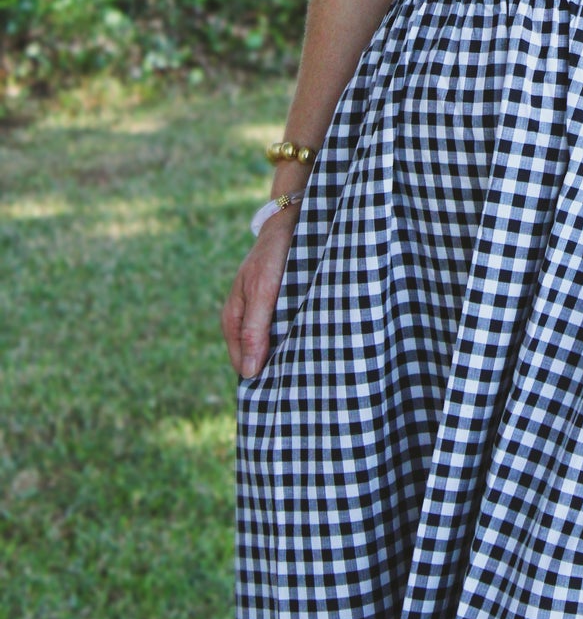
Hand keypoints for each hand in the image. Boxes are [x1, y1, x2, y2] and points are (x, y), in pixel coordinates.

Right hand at [221, 209, 297, 379]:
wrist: (290, 223)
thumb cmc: (273, 256)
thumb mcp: (263, 292)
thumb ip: (255, 329)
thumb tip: (247, 372)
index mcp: (233, 318)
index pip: (241, 363)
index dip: (259, 380)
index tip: (279, 395)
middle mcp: (246, 319)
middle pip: (257, 357)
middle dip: (275, 370)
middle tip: (299, 387)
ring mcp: (262, 312)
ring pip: (274, 345)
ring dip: (288, 354)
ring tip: (310, 370)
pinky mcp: (279, 305)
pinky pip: (285, 330)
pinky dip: (297, 338)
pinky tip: (314, 344)